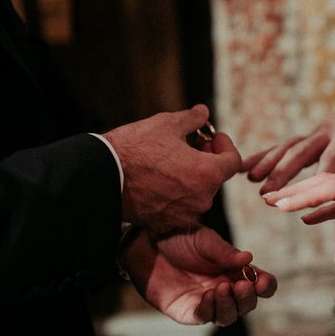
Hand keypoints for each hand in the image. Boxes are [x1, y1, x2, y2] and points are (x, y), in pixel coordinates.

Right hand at [104, 105, 241, 232]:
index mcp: (208, 174)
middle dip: (208, 159)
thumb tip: (203, 112)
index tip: (212, 136)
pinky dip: (175, 192)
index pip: (233, 162)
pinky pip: (179, 206)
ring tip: (172, 160)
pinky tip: (159, 178)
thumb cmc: (136, 148)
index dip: (225, 146)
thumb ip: (192, 119)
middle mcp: (202, 199)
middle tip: (192, 143)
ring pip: (197, 193)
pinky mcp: (166, 223)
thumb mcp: (167, 123)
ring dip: (192, 176)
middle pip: (215, 178)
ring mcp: (184, 214)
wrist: (101, 177)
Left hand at [123, 226, 276, 325]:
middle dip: (248, 298)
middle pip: (247, 305)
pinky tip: (208, 295)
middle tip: (242, 285)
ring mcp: (206, 302)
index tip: (261, 280)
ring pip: (228, 317)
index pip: (260, 285)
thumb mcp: (205, 240)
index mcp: (235, 271)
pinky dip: (209, 309)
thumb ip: (225, 252)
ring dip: (230, 306)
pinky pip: (203, 317)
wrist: (145, 242)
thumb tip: (249, 259)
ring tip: (221, 288)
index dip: (265, 286)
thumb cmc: (178, 238)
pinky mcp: (186, 311)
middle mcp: (224, 289)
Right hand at [243, 93, 334, 194]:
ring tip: (250, 181)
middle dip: (283, 172)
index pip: (333, 158)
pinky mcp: (307, 136)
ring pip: (288, 147)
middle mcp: (328, 132)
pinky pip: (283, 145)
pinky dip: (263, 156)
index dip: (317, 176)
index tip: (304, 196)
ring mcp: (315, 133)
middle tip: (267, 193)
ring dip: (268, 163)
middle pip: (302, 152)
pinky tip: (244, 167)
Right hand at [263, 173, 334, 265]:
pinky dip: (325, 209)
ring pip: (334, 190)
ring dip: (307, 197)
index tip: (277, 205)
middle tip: (266, 199)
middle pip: (327, 182)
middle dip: (297, 190)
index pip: (331, 187)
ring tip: (279, 205)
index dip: (303, 195)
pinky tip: (308, 219)